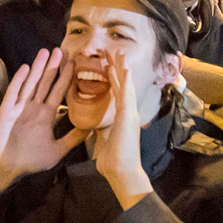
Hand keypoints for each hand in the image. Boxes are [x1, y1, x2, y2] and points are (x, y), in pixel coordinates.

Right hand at [0, 48, 84, 193]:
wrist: (7, 168)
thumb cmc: (30, 160)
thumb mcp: (57, 150)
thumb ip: (72, 139)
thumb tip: (91, 129)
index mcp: (45, 115)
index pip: (58, 91)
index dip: (66, 77)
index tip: (75, 63)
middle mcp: (33, 107)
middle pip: (45, 82)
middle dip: (54, 66)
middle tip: (62, 49)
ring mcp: (19, 107)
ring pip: (31, 83)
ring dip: (38, 68)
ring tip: (46, 51)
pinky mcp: (7, 111)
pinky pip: (14, 93)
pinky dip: (19, 81)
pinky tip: (26, 68)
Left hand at [88, 48, 152, 207]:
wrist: (122, 172)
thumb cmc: (113, 161)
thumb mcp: (104, 139)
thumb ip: (101, 129)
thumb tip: (93, 125)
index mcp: (122, 117)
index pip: (116, 91)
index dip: (113, 77)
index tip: (108, 63)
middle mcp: (128, 112)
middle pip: (122, 84)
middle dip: (118, 67)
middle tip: (114, 50)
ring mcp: (129, 113)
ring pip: (126, 85)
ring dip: (123, 68)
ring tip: (120, 52)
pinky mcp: (128, 117)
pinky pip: (126, 94)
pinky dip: (126, 80)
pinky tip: (125, 68)